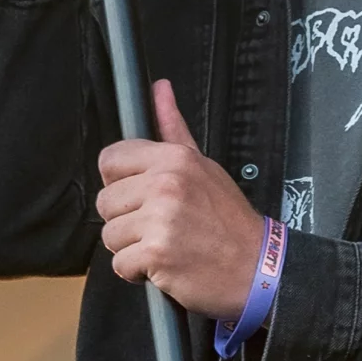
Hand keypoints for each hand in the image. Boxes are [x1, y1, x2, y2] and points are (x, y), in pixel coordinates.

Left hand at [96, 81, 266, 317]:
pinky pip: (120, 264)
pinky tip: (165, 265)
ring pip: (110, 235)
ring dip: (132, 248)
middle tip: (159, 226)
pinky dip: (138, 273)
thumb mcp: (204, 166)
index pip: (110, 159)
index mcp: (173, 158)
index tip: (139, 197)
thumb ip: (173, 128)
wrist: (256, 267)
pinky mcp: (156, 254)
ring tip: (165, 245)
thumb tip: (160, 88)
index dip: (120, 183)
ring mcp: (160, 219)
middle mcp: (165, 184)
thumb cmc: (228, 221)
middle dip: (126, 220)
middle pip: (105, 201)